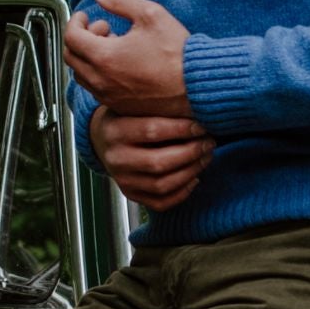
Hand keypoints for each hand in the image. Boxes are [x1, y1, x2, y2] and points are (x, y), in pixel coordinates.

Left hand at [64, 0, 189, 114]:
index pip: (71, 37)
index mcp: (104, 57)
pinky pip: (96, 89)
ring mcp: (109, 96)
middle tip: (102, 28)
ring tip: (114, 45)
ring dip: (89, 57)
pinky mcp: (120, 106)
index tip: (86, 16)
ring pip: (82, 75)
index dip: (75, 21)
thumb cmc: (177, 53)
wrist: (197, 86)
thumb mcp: (151, 15)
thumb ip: (121, 1)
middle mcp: (101, 80)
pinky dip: (99, 74)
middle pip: (71, 57)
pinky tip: (122, 64)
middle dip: (81, 38)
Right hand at [89, 105, 213, 211]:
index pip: (152, 131)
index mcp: (115, 131)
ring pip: (162, 185)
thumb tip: (196, 110)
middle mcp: (116, 159)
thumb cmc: (126, 117)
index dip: (181, 129)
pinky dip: (182, 193)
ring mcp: (122, 180)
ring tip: (205, 157)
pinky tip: (194, 178)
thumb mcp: (133, 106)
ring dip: (191, 172)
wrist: (101, 139)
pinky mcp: (130, 195)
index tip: (201, 126)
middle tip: (208, 143)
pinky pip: (160, 203)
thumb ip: (158, 108)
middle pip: (158, 162)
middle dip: (190, 153)